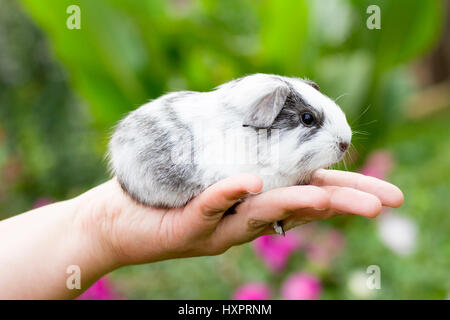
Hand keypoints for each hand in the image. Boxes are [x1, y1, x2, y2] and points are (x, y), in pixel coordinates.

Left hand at [74, 169, 402, 267]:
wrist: (115, 219)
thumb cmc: (164, 190)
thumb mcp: (209, 166)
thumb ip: (238, 153)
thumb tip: (267, 120)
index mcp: (254, 201)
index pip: (308, 191)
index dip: (347, 191)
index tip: (385, 193)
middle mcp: (243, 218)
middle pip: (298, 208)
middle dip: (342, 205)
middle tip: (382, 204)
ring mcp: (217, 225)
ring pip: (262, 213)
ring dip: (296, 201)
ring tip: (328, 197)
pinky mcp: (185, 225)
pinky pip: (209, 208)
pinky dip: (230, 193)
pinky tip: (251, 182)